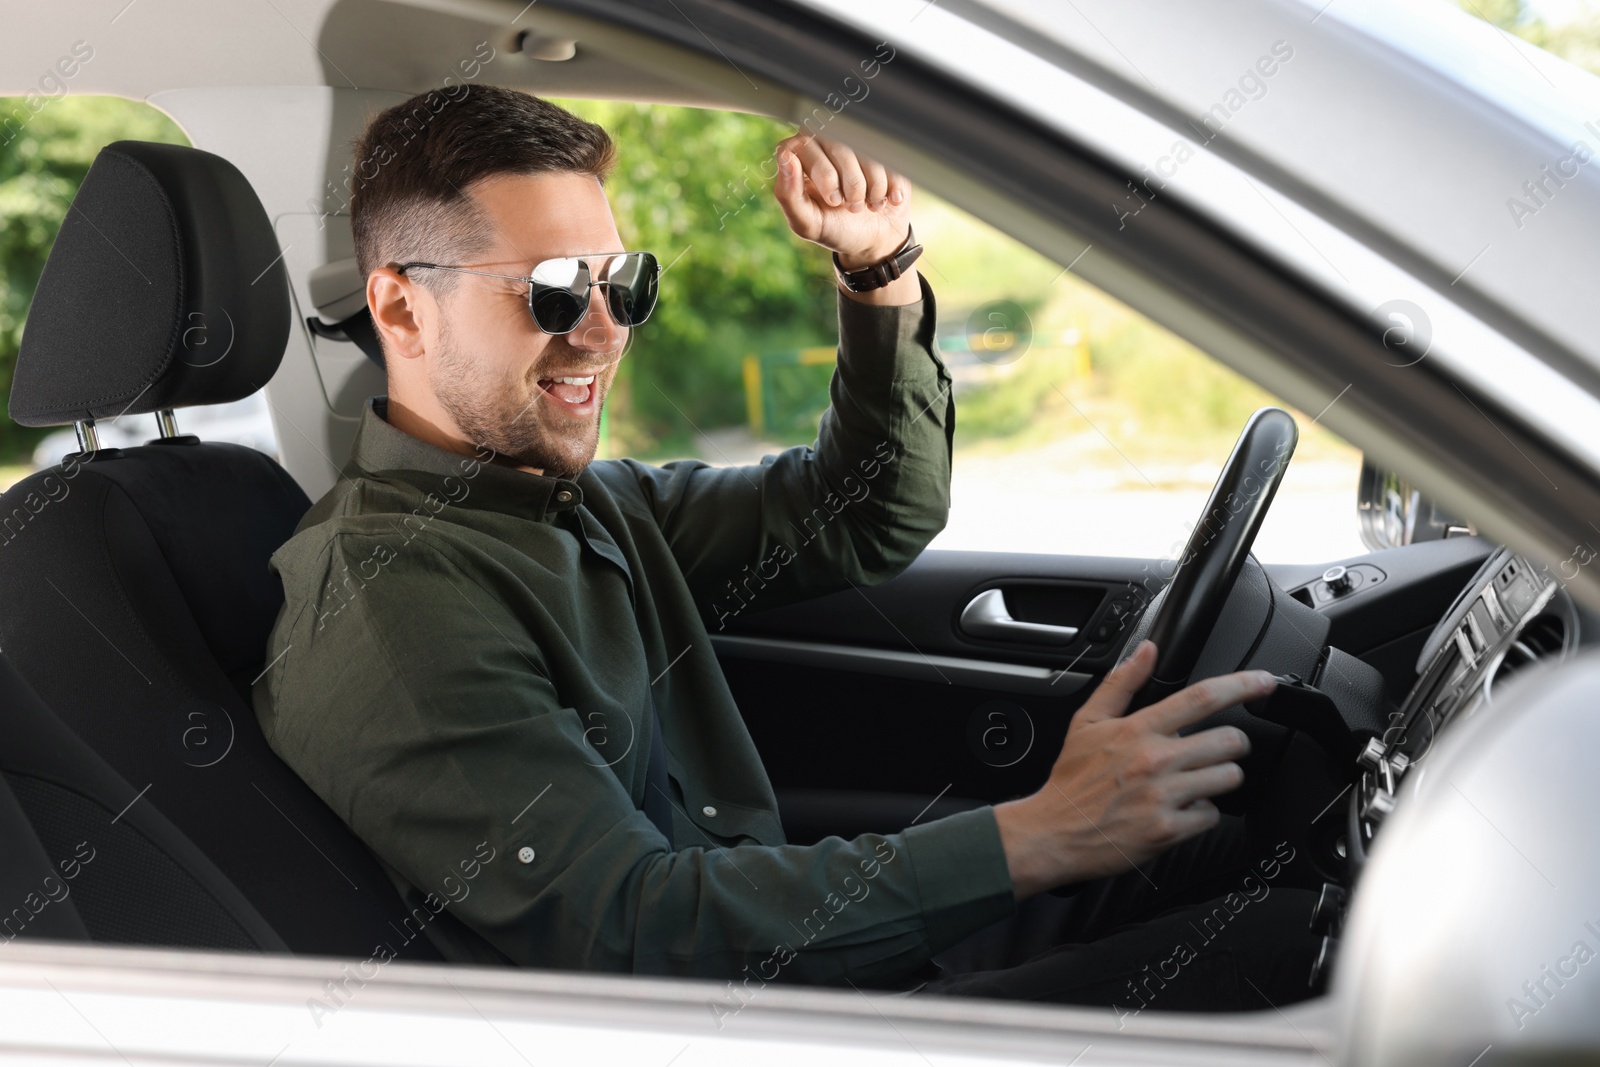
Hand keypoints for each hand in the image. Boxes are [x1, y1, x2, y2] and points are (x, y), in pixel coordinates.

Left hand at [771, 132, 911, 270]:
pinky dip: (891, 185)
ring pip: (867, 148)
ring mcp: (855, 142)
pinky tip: (887, 200)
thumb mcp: (808, 223)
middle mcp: (824, 142)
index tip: (834, 200)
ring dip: (873, 185)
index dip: (823, 172)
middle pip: (838, 144)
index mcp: (799, 157)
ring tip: (868, 205)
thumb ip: (788, 195)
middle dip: (851, 182)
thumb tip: (786, 156)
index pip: (803, 145)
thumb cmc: (835, 228)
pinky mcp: (882, 147)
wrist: (874, 238)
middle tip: (852, 207)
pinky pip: (890, 155)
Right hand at [992, 640, 1275, 899]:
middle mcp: (1155, 760)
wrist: (1054, 833)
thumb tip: (1147, 651)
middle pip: (1229, 741)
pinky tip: (1180, 809)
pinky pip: (1211, 816)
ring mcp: (1164, 797)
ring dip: (1219, 778)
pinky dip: (1201, 813)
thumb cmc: (1072, 781)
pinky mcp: (1169, 830)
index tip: (1263, 682)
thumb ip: (1122, 683)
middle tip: (1214, 749)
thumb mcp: (1087, 722)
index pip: (1202, 698)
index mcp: (1138, 730)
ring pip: (1228, 778)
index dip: (1242, 686)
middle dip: (1230, 744)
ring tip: (1196, 780)